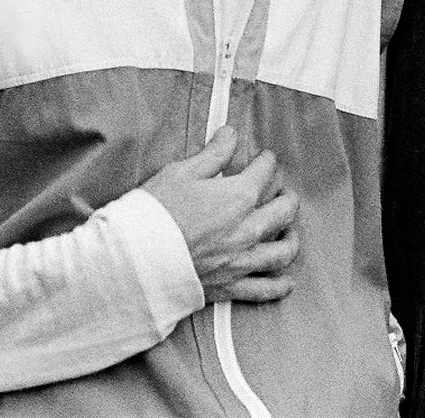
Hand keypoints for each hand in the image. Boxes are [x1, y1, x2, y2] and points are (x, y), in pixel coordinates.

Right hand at [142, 126, 299, 304]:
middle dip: (286, 195)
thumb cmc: (153, 214)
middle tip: (282, 190)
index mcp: (237, 198)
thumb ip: (212, 155)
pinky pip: (265, 289)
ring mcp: (240, 261)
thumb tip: (230, 135)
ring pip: (283, 251)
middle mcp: (247, 230)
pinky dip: (280, 285)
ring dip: (291, 237)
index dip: (267, 161)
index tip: (264, 158)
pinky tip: (287, 280)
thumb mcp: (180, 173)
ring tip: (289, 230)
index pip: (265, 173)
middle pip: (284, 210)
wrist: (134, 261)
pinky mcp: (230, 286)